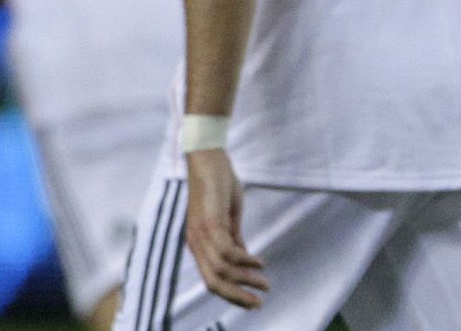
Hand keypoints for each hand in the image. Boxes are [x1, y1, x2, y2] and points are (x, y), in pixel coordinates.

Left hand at [184, 149, 268, 307]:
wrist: (208, 156)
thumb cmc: (218, 182)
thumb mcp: (228, 214)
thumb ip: (233, 235)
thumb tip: (244, 255)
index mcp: (198, 243)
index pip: (212, 279)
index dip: (231, 293)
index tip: (252, 300)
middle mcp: (195, 243)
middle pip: (213, 283)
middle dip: (237, 297)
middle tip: (259, 304)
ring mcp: (200, 234)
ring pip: (221, 271)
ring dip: (246, 280)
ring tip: (265, 283)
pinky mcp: (210, 222)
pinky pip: (227, 251)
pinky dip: (244, 260)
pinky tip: (259, 262)